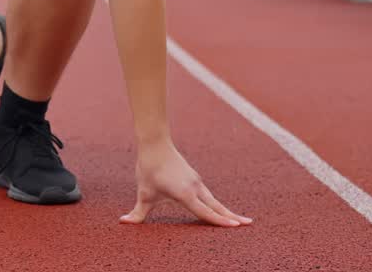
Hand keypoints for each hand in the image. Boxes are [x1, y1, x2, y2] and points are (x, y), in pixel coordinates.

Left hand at [120, 140, 252, 226]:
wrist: (155, 143)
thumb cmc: (149, 169)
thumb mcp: (143, 194)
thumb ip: (137, 213)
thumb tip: (123, 222)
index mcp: (185, 194)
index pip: (206, 212)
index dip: (220, 221)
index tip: (236, 227)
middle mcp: (195, 188)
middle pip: (217, 206)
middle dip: (232, 216)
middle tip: (249, 224)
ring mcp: (196, 182)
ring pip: (213, 200)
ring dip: (225, 210)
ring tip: (238, 219)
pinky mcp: (194, 178)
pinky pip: (207, 194)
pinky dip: (215, 203)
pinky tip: (218, 208)